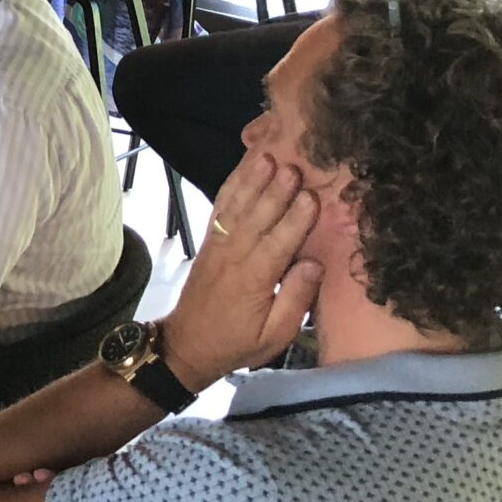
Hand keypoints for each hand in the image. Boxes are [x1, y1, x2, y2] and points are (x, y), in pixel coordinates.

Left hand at [159, 151, 324, 392]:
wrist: (187, 344)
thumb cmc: (237, 342)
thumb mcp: (275, 335)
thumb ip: (295, 299)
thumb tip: (314, 264)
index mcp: (253, 280)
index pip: (278, 243)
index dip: (295, 220)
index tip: (312, 197)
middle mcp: (233, 256)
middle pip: (257, 217)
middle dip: (275, 191)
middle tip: (294, 167)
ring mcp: (217, 245)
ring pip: (236, 207)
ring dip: (252, 181)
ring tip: (267, 158)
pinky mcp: (209, 241)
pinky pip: (220, 208)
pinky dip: (232, 187)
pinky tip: (243, 169)